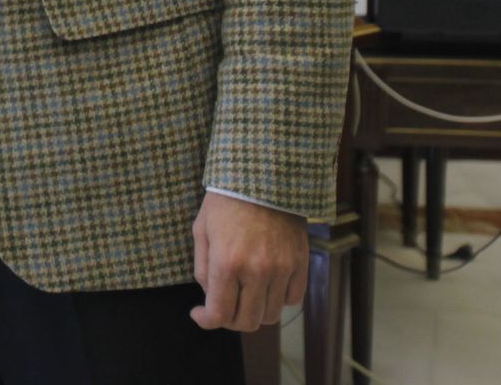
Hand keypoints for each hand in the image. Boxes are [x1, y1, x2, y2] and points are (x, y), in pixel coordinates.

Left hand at [190, 191, 308, 331]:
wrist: (262, 178)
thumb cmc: (225, 202)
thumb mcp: (201, 230)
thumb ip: (202, 268)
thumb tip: (209, 297)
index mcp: (227, 262)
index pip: (220, 313)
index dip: (206, 320)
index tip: (200, 314)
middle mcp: (257, 271)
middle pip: (247, 322)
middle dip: (230, 320)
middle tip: (222, 306)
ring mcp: (282, 269)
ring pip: (271, 315)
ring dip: (255, 310)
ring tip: (244, 292)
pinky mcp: (300, 264)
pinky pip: (292, 299)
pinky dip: (278, 299)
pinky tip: (265, 283)